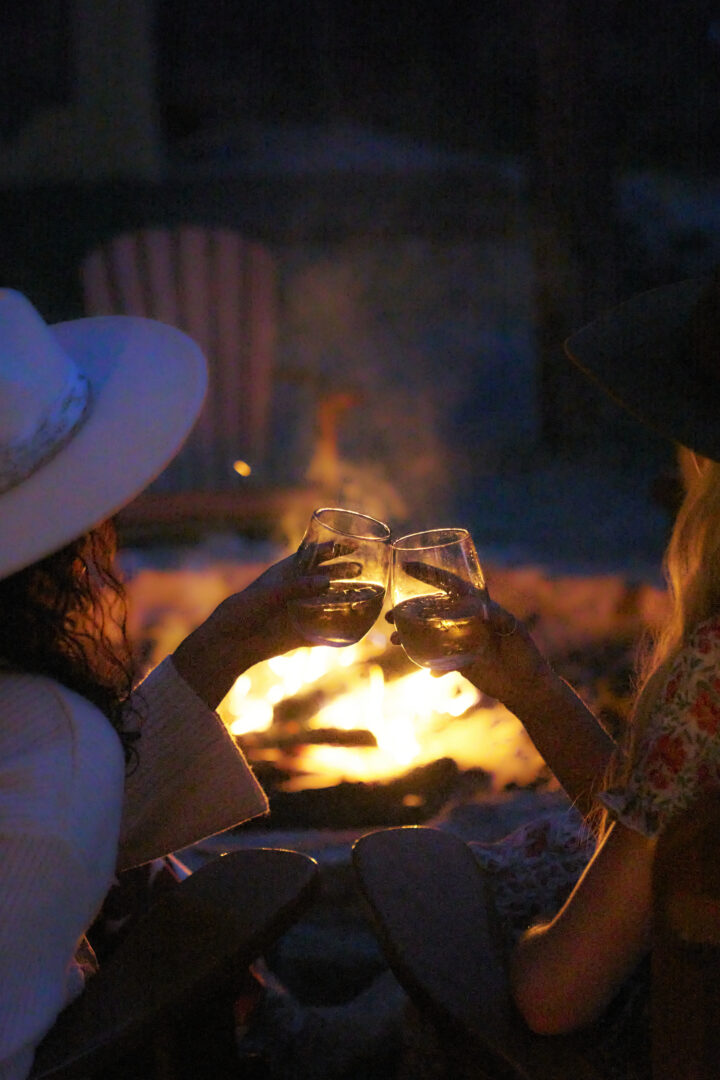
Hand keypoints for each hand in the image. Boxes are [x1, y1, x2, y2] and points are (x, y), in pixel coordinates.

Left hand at [214, 546, 360, 660]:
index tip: (352, 544)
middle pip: (327, 577)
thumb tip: (326, 582)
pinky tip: (357, 626)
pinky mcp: (303, 633)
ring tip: (366, 595)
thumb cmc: (243, 610)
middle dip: (345, 573)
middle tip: (364, 569)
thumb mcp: (269, 594)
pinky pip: (326, 630)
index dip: (333, 549)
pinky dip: (340, 628)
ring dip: (347, 599)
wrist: (230, 643)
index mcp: (287, 573)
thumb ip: (296, 588)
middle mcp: (297, 590)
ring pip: (329, 602)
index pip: (314, 556)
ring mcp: (301, 611)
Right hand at [386, 588, 549, 711]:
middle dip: (409, 610)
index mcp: (479, 605)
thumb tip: (476, 607)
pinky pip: (438, 659)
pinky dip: (428, 663)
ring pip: (430, 633)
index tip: (406, 566)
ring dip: (411, 636)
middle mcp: (467, 620)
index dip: (429, 574)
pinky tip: (425, 668)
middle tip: (389, 617)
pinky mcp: (460, 661)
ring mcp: (461, 640)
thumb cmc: (525, 654)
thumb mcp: (513, 629)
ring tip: (394, 641)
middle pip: (432, 609)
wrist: (528, 687)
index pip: (451, 585)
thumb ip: (494, 615)